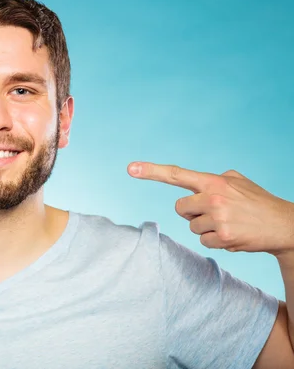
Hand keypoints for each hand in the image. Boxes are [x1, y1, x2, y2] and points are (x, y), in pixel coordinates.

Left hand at [127, 161, 293, 254]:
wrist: (284, 226)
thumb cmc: (257, 202)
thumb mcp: (237, 181)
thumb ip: (213, 179)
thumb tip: (194, 183)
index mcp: (214, 181)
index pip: (176, 174)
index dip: (151, 171)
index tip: (130, 168)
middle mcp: (213, 197)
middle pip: (180, 208)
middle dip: (192, 212)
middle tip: (216, 212)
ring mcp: (218, 218)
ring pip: (192, 227)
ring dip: (206, 227)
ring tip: (229, 223)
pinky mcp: (223, 237)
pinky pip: (203, 241)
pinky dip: (215, 240)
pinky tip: (233, 235)